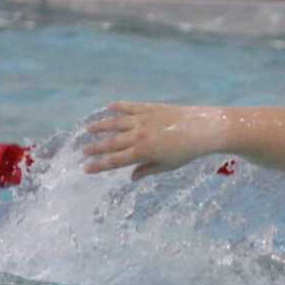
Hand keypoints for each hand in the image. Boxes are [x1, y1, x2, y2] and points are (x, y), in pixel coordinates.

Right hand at [82, 101, 228, 179]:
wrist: (203, 129)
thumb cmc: (187, 151)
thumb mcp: (167, 166)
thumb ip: (147, 170)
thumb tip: (131, 177)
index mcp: (143, 152)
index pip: (115, 160)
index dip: (99, 165)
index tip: (86, 168)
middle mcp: (139, 135)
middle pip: (111, 143)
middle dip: (95, 148)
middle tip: (82, 152)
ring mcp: (143, 120)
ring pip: (116, 123)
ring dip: (101, 126)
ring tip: (88, 129)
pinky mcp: (150, 108)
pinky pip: (131, 106)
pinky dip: (119, 106)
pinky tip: (109, 106)